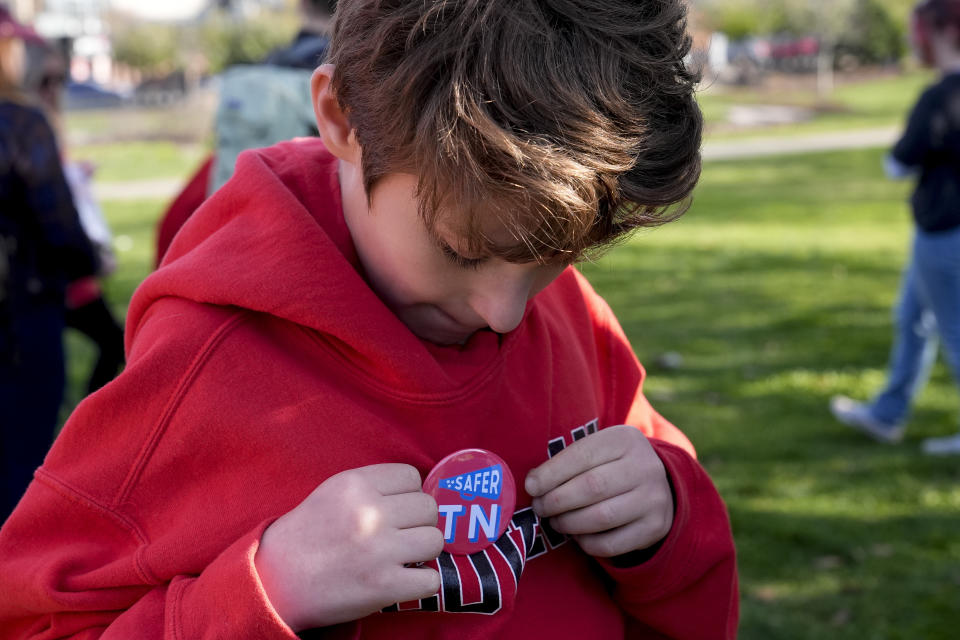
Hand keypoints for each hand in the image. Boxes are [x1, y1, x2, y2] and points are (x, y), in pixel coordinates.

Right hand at [254, 464, 443, 630]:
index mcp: (356, 484)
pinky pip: (430, 579)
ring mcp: (379, 550)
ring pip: (435, 541)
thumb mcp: (333, 492)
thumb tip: (419, 492)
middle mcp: (370, 512)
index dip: (407, 494)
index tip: (395, 510)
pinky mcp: (384, 585)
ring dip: (422, 552)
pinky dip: (420, 583)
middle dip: (418, 523)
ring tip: (400, 557)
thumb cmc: (306, 535)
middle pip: (429, 508)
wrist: (275, 582)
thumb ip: (373, 486)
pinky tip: (401, 581)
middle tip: (399, 535)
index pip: (412, 476)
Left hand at [525, 425, 672, 557]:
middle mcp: (645, 466)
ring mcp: (654, 499)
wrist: (658, 486)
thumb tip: (533, 484)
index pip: (582, 456)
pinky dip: (587, 543)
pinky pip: (612, 543)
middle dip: (557, 500)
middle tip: (539, 507)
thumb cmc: (611, 465)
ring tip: (555, 521)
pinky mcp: (656, 527)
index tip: (531, 486)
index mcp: (625, 439)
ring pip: (601, 517)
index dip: (551, 473)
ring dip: (569, 523)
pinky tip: (577, 536)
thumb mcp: (597, 451)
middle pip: (591, 487)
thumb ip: (568, 462)